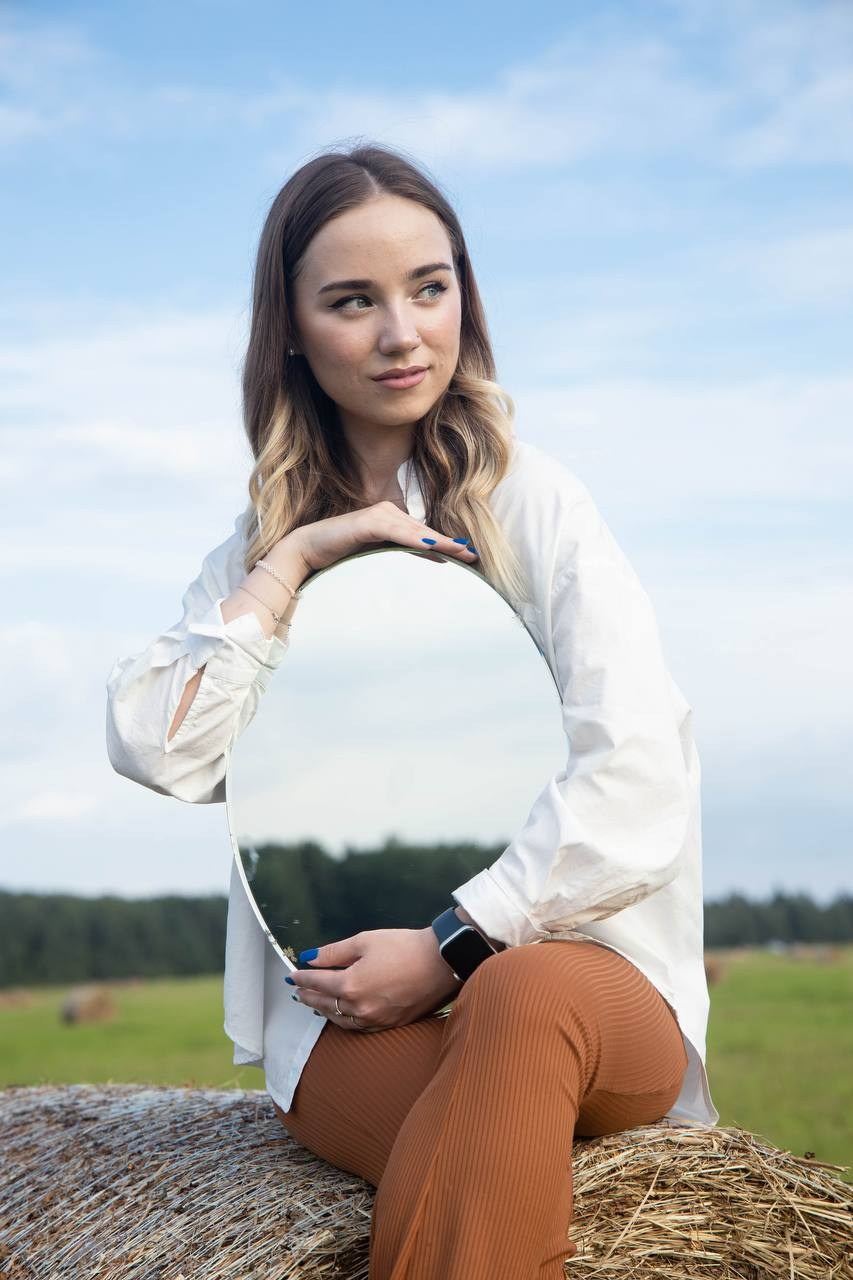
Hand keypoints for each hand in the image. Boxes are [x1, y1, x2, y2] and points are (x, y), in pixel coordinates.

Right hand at [283, 502, 478, 575]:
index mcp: (392, 520)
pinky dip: (416, 541)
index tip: (469, 555)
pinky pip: (397, 534)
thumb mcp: (376, 555)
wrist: (306, 551)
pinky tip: (433, 548)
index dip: (447, 544)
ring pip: (416, 532)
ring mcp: (379, 515)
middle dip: (451, 544)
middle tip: (475, 555)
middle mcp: (388, 513)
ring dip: (440, 542)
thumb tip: (433, 559)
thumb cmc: (339, 554)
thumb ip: (400, 553)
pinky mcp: (368, 523)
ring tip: (461, 552)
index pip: (424, 534)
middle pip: (425, 531)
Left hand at [285, 927, 461, 1031]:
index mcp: (350, 985)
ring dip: (324, 1010)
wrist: (441, 963)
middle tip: (298, 990)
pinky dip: (344, 1020)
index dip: (303, 977)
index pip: (317, 982)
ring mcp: (374, 1020)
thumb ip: (334, 952)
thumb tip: (311, 958)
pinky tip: (341, 1014)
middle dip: (309, 995)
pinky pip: (357, 1027)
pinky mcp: (389, 1025)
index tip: (293, 974)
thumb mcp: (365, 941)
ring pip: (339, 1020)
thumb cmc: (404, 947)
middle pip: (325, 1004)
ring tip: (314, 1003)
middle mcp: (359, 1007)